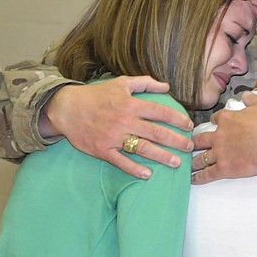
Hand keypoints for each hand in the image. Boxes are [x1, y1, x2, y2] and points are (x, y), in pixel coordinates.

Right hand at [41, 76, 193, 178]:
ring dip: (162, 156)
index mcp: (131, 104)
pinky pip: (121, 162)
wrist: (67, 108)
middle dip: (176, 140)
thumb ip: (145, 83)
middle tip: (189, 146)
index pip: (160, 112)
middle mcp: (125, 121)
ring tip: (176, 162)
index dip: (177, 119)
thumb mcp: (121, 83)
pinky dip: (134, 169)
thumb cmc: (96, 95)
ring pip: (142, 148)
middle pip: (156, 132)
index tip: (188, 125)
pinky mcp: (103, 150)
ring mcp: (114, 137)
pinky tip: (148, 174)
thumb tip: (166, 86)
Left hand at [192, 92, 256, 183]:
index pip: (216, 118)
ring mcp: (220, 153)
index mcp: (227, 119)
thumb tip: (246, 95)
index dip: (215, 121)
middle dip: (194, 143)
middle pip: (201, 139)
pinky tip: (193, 179)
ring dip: (193, 162)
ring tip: (188, 165)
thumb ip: (252, 99)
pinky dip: (199, 177)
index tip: (214, 124)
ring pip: (201, 158)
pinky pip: (207, 173)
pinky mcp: (224, 168)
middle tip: (189, 146)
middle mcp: (219, 135)